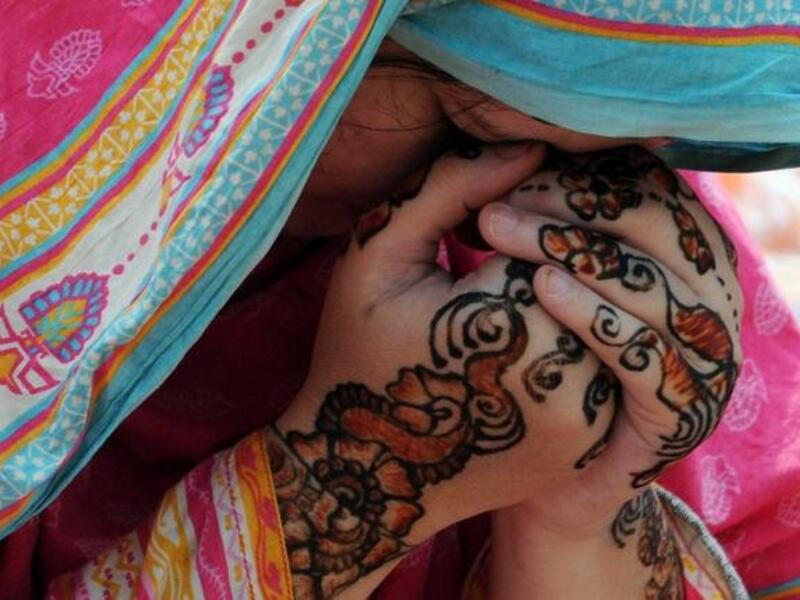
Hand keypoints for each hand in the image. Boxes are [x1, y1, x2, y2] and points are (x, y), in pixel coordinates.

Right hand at [266, 142, 626, 598]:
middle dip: (561, 246)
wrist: (366, 474)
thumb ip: (449, 188)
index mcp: (505, 319)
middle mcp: (564, 375)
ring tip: (518, 289)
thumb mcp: (377, 257)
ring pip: (607, 315)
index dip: (530, 207)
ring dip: (578, 289)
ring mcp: (587, 419)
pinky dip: (585, 334)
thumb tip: (532, 144)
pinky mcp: (591, 443)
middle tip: (510, 247)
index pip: (556, 226)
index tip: (491, 218)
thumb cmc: (358, 354)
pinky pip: (609, 363)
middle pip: (591, 271)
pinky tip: (537, 329)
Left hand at [479, 147, 742, 598]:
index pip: (654, 190)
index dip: (587, 170)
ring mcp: (699, 361)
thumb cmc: (528, 356)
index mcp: (679, 260)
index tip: (513, 165)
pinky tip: (537, 291)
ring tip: (497, 229)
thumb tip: (521, 144)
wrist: (532, 467)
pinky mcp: (677, 415)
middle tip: (497, 199)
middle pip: (662, 230)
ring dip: (576, 251)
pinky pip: (649, 358)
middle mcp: (704, 303)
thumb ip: (543, 214)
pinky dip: (597, 316)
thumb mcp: (534, 274)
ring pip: (658, 289)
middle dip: (575, 205)